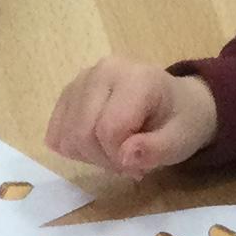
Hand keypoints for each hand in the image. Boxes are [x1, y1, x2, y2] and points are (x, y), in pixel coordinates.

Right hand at [44, 57, 218, 175]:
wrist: (176, 103)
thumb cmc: (180, 122)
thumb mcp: (180, 141)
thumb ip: (155, 150)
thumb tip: (125, 156)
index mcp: (135, 78)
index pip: (108, 130)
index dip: (119, 158)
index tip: (139, 165)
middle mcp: (102, 71)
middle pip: (81, 133)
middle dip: (102, 159)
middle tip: (127, 161)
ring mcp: (80, 80)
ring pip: (65, 136)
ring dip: (88, 156)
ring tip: (114, 150)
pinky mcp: (68, 93)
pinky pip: (56, 134)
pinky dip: (74, 148)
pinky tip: (97, 143)